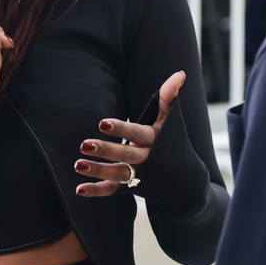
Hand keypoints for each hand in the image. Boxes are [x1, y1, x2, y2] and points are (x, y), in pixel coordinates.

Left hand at [74, 70, 185, 196]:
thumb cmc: (175, 143)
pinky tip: (79, 189)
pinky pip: (113, 190)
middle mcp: (147, 159)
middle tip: (84, 144)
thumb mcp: (172, 122)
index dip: (120, 129)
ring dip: (97, 170)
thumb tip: (179, 73)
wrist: (187, 183)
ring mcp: (139, 176)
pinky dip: (97, 190)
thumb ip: (169, 98)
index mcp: (155, 140)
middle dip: (105, 150)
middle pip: (125, 156)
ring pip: (117, 174)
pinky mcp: (131, 188)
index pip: (137, 134)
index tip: (101, 123)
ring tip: (78, 164)